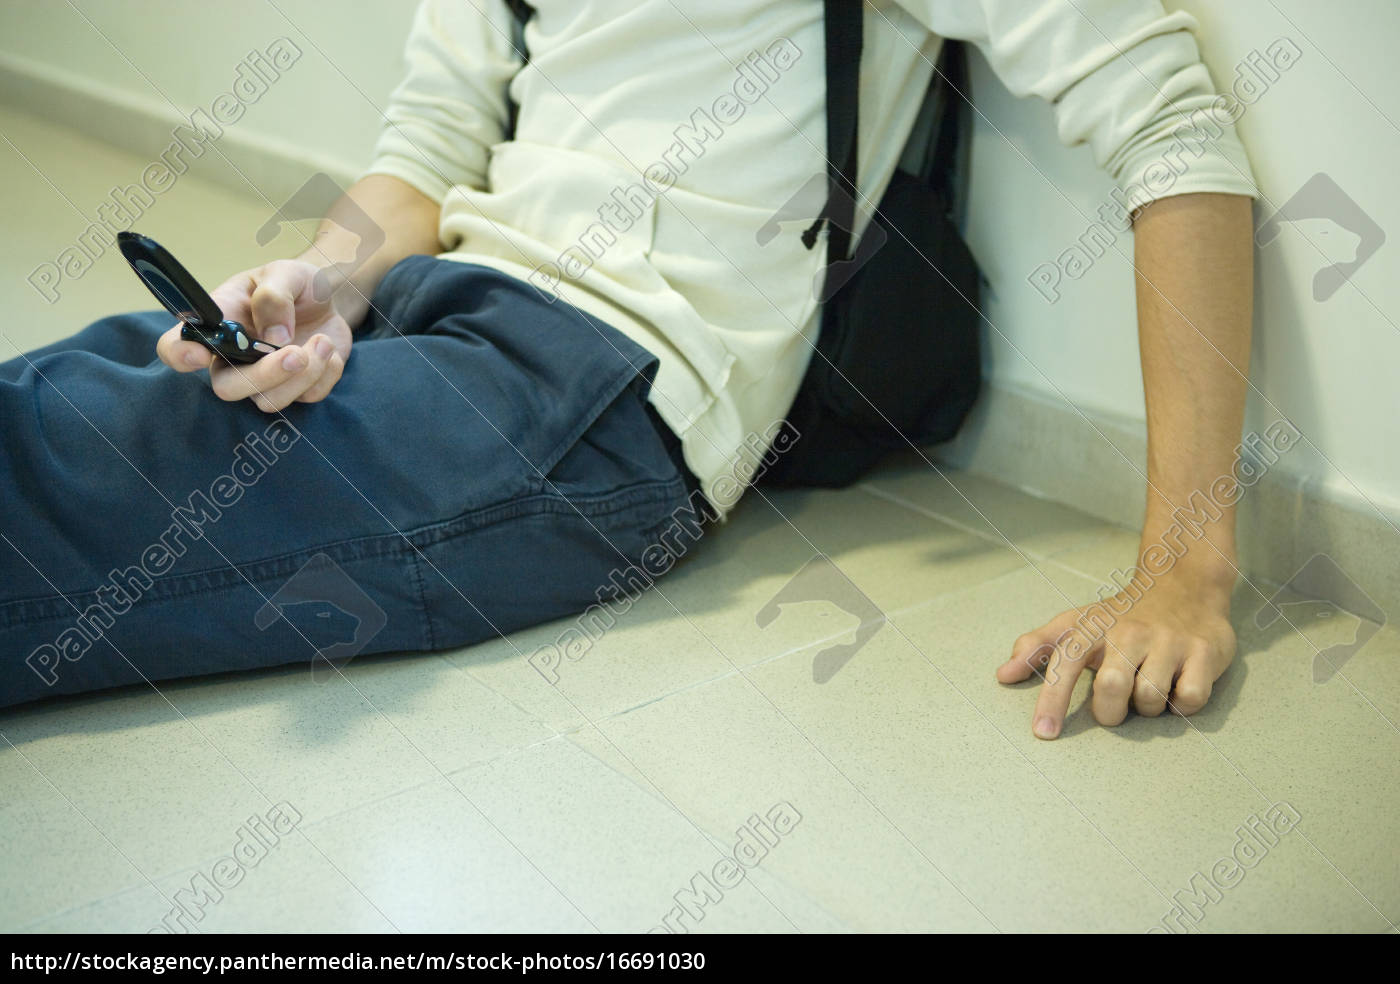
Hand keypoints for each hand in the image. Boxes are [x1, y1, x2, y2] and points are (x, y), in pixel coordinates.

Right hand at [156, 259, 353, 412]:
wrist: (328, 297)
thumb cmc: (293, 283)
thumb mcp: (284, 273)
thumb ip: (274, 297)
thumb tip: (275, 337)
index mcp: (216, 325)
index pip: (175, 347)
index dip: (179, 356)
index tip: (201, 354)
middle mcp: (233, 358)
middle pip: (227, 388)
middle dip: (264, 375)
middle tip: (296, 353)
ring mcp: (264, 378)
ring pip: (270, 401)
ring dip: (304, 374)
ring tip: (322, 341)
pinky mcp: (297, 389)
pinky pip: (308, 397)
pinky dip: (326, 373)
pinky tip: (327, 347)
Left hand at [998, 569, 1235, 739]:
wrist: (1185, 586)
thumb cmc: (1122, 615)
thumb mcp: (1077, 623)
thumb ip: (1038, 646)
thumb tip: (1003, 674)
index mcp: (1093, 626)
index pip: (1065, 663)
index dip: (1052, 699)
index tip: (1044, 733)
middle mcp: (1130, 632)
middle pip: (1111, 689)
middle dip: (1109, 712)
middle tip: (1114, 705)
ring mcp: (1169, 641)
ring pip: (1149, 700)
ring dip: (1146, 707)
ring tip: (1148, 686)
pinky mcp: (1204, 653)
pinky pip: (1189, 700)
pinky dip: (1180, 706)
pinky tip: (1176, 687)